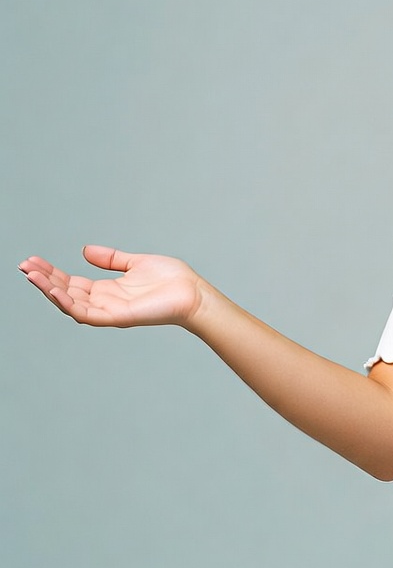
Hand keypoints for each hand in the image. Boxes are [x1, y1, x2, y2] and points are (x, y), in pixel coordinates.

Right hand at [19, 246, 203, 328]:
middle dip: (44, 280)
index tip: (32, 261)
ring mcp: (110, 311)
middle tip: (24, 266)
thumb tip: (85, 250)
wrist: (194, 293)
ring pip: (71, 304)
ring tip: (32, 275)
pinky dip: (69, 303)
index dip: (51, 273)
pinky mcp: (119, 317)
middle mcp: (105, 302)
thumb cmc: (171, 280)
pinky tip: (55, 290)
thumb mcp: (136, 262)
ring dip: (50, 290)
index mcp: (108, 290)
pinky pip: (87, 314)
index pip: (71, 283)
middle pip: (66, 293)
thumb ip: (112, 259)